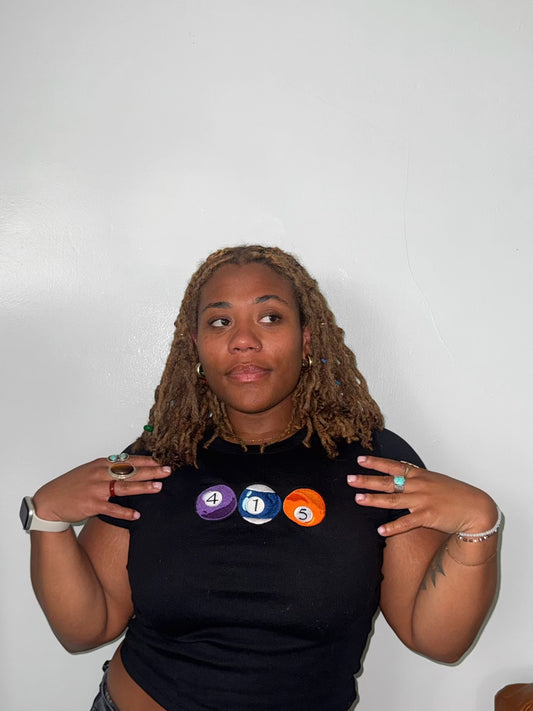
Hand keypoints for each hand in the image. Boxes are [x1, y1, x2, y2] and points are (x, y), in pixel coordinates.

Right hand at [32, 456, 171, 523]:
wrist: (50, 500)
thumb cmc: (72, 485)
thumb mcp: (90, 470)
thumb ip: (108, 468)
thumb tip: (129, 465)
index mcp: (100, 464)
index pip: (128, 460)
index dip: (146, 461)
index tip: (160, 461)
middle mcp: (99, 474)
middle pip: (130, 471)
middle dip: (151, 470)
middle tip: (167, 471)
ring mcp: (96, 490)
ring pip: (124, 487)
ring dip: (142, 487)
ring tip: (158, 487)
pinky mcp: (92, 505)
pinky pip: (112, 509)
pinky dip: (125, 513)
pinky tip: (137, 515)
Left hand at [348, 455, 497, 536]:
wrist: (476, 508)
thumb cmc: (456, 495)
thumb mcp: (436, 481)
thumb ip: (418, 480)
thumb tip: (402, 479)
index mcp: (420, 475)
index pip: (393, 466)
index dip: (376, 463)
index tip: (360, 460)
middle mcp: (418, 486)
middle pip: (388, 482)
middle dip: (367, 480)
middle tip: (350, 479)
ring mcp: (422, 501)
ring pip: (392, 500)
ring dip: (373, 500)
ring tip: (358, 499)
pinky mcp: (427, 517)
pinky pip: (406, 522)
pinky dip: (392, 527)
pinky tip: (381, 530)